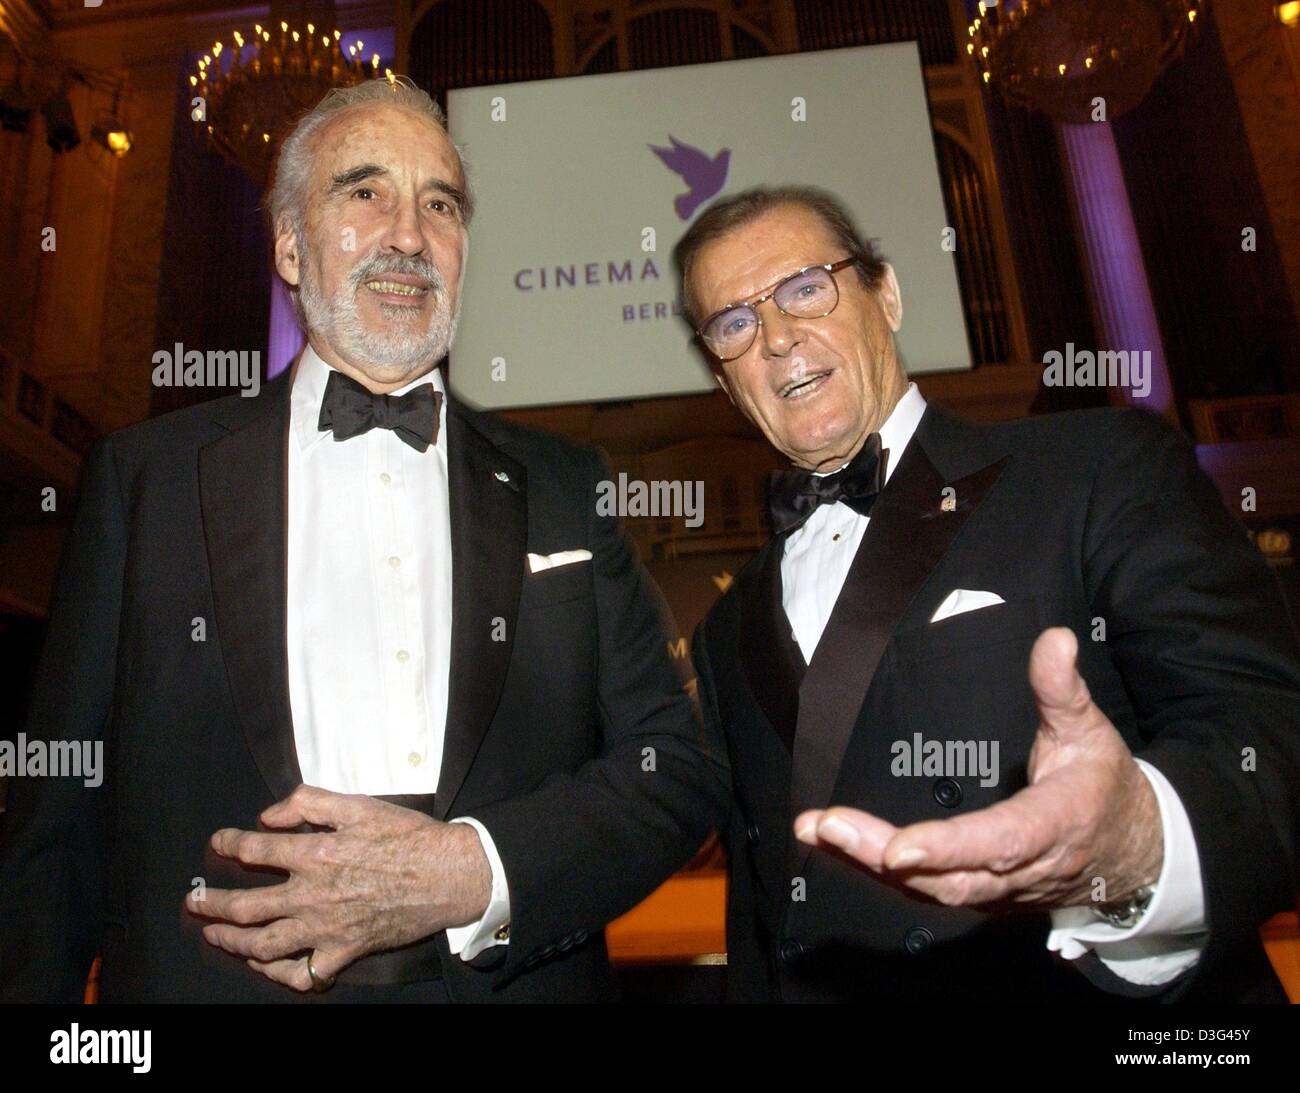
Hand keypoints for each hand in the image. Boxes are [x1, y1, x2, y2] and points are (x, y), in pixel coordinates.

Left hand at [187, 785, 491, 990]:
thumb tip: (268, 816)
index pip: (256, 851)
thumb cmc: (406, 836)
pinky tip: (262, 965)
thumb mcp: (358, 805)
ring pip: (263, 945)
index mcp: (314, 855)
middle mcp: (312, 896)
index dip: (230, 844)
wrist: (446, 874)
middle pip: (246, 907)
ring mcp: (326, 929)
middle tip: (193, 902)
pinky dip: (277, 973)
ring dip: (231, 941)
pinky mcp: (344, 951)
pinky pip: (302, 973)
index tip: (218, 842)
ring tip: (215, 934)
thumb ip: (308, 803)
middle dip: (212, 904)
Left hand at [794, 627, 1162, 911]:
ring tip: (817, 832)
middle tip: (824, 826)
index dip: (949, 847)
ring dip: (868, 864)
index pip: (1000, 842)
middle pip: (949, 875)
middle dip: (881, 855)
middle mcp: (1023, 869)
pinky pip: (927, 892)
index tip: (898, 846)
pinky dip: (880, 874)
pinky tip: (839, 848)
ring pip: (931, 890)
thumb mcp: (1091, 731)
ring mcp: (1001, 892)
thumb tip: (1054, 639)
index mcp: (1054, 825)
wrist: (1135, 853)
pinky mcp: (983, 897)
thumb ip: (1062, 688)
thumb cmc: (1104, 787)